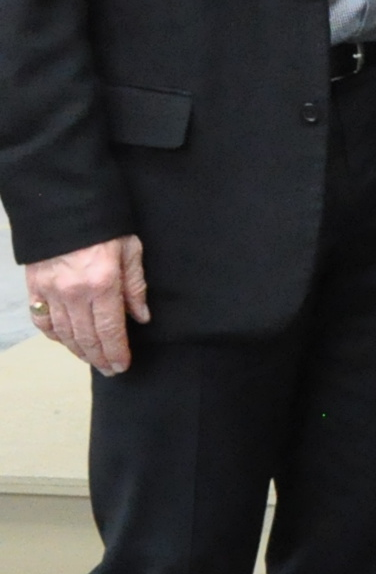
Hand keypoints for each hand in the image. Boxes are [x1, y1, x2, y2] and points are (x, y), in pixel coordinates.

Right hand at [27, 235, 146, 374]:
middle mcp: (73, 292)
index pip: (110, 329)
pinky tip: (65, 341)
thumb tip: (142, 317)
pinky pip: (42, 319)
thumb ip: (135, 286)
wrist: (66, 204)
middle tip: (110, 369)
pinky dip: (53, 334)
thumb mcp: (131, 249)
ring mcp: (50, 291)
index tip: (122, 365)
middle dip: (99, 357)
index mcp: (102, 283)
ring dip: (78, 350)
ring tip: (92, 360)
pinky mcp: (35, 286)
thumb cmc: (105, 225)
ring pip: (64, 333)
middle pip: (86, 337)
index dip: (116, 351)